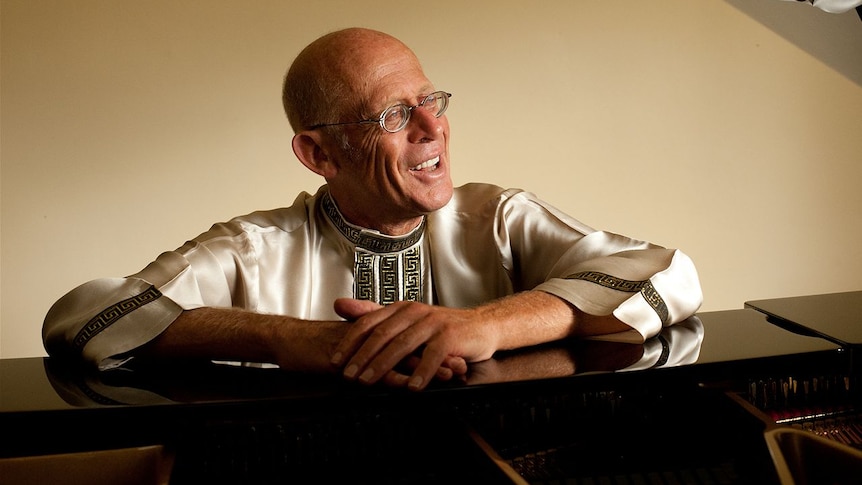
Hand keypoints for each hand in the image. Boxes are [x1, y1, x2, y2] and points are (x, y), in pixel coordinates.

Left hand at [330, 298, 495, 390]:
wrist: (481, 327)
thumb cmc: (441, 328)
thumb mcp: (406, 319)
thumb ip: (374, 314)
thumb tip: (340, 305)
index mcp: (400, 309)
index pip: (368, 322)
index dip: (349, 342)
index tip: (335, 360)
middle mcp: (414, 312)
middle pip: (382, 334)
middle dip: (362, 357)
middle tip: (348, 375)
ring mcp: (433, 323)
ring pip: (403, 344)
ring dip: (384, 365)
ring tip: (370, 381)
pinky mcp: (451, 336)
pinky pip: (433, 355)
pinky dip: (422, 372)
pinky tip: (412, 387)